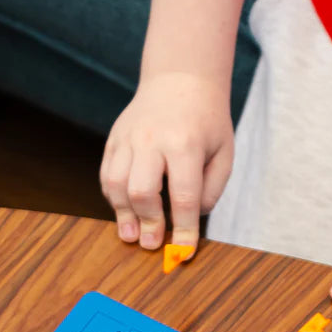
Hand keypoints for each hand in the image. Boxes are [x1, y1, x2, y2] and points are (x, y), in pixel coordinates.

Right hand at [100, 72, 233, 249]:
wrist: (180, 79)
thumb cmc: (207, 121)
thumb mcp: (224, 152)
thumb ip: (211, 189)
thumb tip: (190, 219)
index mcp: (185, 144)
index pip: (183, 196)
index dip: (183, 230)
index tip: (183, 252)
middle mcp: (153, 140)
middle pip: (142, 191)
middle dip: (147, 222)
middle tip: (152, 244)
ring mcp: (129, 137)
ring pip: (116, 183)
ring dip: (123, 214)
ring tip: (131, 235)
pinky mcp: (115, 138)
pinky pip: (107, 174)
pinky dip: (114, 197)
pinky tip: (124, 211)